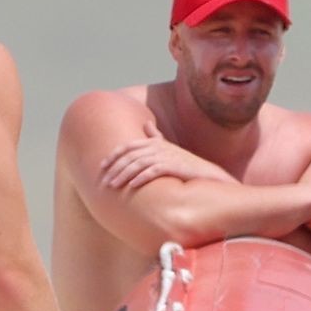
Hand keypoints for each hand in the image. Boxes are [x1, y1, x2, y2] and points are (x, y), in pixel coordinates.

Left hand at [99, 127, 232, 192]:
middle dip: (114, 168)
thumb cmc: (186, 164)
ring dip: (123, 175)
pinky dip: (141, 178)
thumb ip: (156, 137)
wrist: (208, 175)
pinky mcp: (175, 166)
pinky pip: (153, 171)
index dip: (113, 155)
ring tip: (113, 186)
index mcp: (155, 142)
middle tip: (104, 181)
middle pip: (130, 155)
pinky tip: (132, 186)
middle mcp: (159, 147)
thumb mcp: (170, 148)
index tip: (102, 166)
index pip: (128, 146)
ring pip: (138, 164)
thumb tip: (147, 124)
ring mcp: (167, 156)